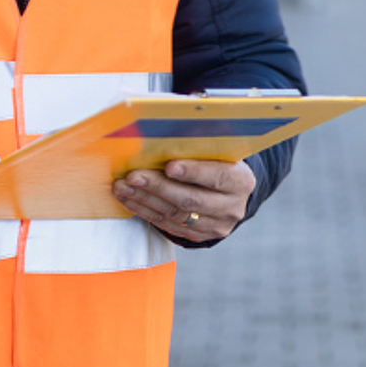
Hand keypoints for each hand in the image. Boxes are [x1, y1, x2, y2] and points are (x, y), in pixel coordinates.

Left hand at [112, 159, 256, 240]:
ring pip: (175, 215)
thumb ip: (202, 145)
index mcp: (242, 181)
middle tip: (134, 176)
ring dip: (145, 200)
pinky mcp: (199, 236)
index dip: (194, 172)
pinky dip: (146, 211)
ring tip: (123, 186)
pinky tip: (130, 199)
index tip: (169, 165)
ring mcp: (216, 225)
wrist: (230, 193)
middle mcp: (232, 206)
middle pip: (191, 199)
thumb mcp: (221, 152)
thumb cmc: (220, 163)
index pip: (218, 177)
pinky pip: (168, 225)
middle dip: (159, 187)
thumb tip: (172, 130)